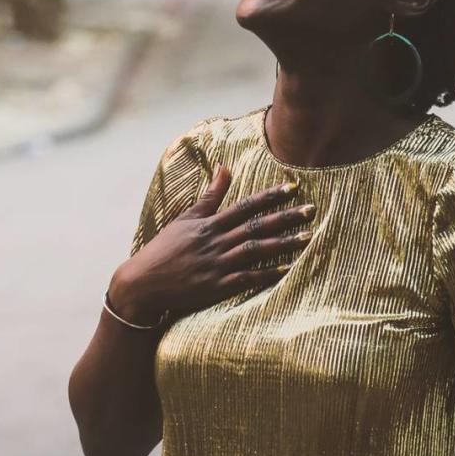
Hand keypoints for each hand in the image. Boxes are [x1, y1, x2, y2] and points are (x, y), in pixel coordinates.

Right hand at [110, 164, 314, 321]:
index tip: (293, 188)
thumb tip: (225, 167)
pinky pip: (247, 279)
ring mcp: (216, 265)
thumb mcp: (185, 219)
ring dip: (283, 244)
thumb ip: (210, 196)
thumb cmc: (165, 249)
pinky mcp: (216, 287)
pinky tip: (288, 269)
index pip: (245, 206)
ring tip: (307, 237)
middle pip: (256, 226)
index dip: (270, 196)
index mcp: (209, 224)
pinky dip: (267, 274)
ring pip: (255, 250)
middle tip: (311, 210)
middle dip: (285, 217)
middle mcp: (215, 242)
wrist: (143, 284)